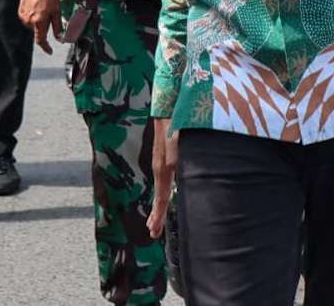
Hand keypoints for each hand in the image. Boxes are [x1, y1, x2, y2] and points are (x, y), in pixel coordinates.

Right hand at [18, 0, 63, 53]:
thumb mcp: (57, 10)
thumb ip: (58, 26)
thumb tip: (60, 38)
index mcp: (39, 22)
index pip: (41, 40)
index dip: (46, 47)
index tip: (50, 51)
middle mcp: (29, 22)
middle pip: (39, 31)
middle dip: (45, 27)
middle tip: (50, 14)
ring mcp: (23, 17)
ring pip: (34, 26)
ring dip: (39, 21)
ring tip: (43, 7)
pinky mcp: (20, 12)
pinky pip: (29, 20)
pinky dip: (34, 16)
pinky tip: (38, 6)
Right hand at [147, 117, 177, 237]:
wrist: (170, 102)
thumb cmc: (178, 120)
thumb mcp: (180, 141)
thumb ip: (178, 158)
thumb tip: (176, 171)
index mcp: (164, 166)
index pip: (161, 197)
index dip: (158, 215)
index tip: (153, 231)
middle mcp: (160, 166)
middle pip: (159, 196)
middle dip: (156, 215)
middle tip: (153, 232)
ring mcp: (162, 160)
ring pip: (161, 188)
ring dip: (159, 206)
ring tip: (154, 222)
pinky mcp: (165, 155)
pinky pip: (163, 179)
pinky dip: (162, 193)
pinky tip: (165, 196)